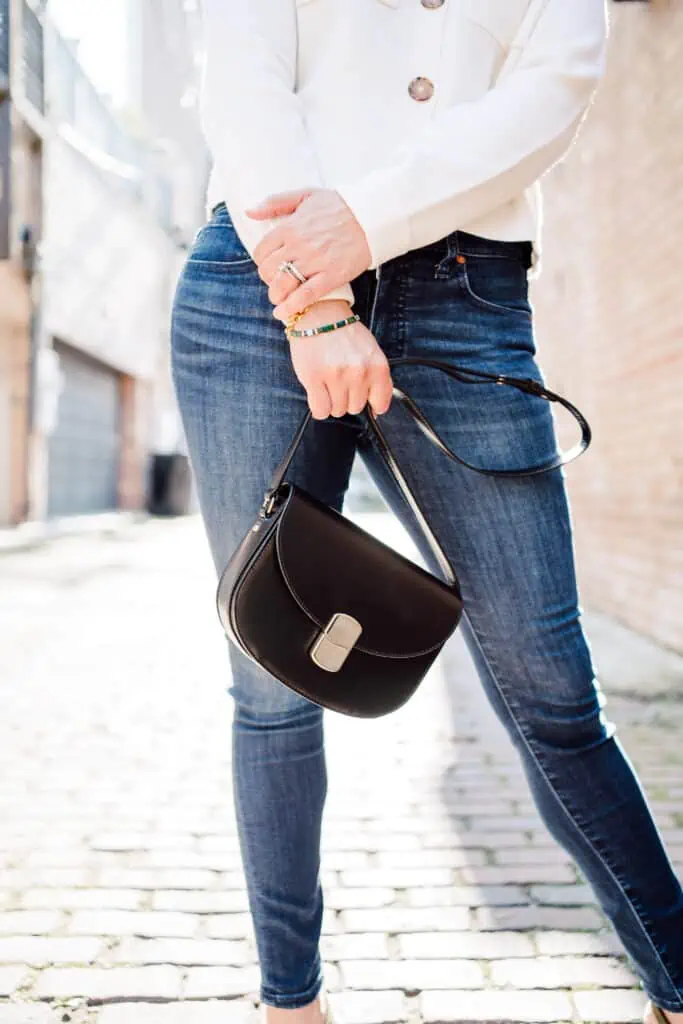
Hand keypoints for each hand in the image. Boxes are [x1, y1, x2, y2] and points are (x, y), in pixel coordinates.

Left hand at [247, 189, 371, 321]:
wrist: (371, 216)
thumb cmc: (339, 206)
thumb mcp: (305, 195)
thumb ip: (275, 203)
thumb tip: (249, 212)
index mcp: (290, 227)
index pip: (262, 251)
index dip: (262, 261)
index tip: (271, 265)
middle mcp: (299, 245)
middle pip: (269, 270)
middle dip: (268, 279)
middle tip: (277, 281)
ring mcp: (315, 262)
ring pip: (283, 285)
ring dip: (276, 295)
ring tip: (279, 298)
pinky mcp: (331, 276)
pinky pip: (305, 296)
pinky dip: (291, 307)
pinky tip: (282, 312)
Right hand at [287, 301, 392, 420]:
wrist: (320, 313)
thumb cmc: (345, 334)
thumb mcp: (371, 352)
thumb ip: (378, 379)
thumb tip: (377, 411)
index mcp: (378, 366)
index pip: (380, 404)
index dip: (369, 402)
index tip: (362, 395)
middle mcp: (359, 372)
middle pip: (356, 408)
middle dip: (347, 398)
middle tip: (339, 379)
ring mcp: (336, 376)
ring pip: (337, 411)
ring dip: (332, 401)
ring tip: (328, 381)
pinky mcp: (314, 378)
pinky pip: (320, 410)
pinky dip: (319, 406)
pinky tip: (318, 391)